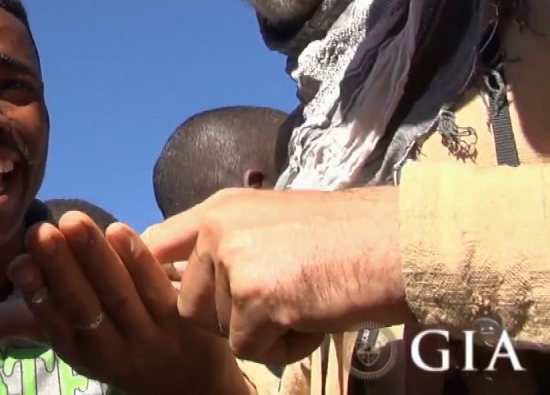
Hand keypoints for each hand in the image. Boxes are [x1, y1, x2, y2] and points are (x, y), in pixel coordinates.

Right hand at [0, 212, 246, 393]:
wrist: (192, 385)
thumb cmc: (120, 347)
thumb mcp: (76, 341)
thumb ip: (30, 321)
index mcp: (79, 351)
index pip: (52, 323)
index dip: (34, 295)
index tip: (18, 264)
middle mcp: (111, 349)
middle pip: (82, 306)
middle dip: (60, 269)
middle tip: (41, 232)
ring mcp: (150, 337)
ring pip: (118, 294)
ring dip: (94, 257)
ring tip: (74, 221)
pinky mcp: (184, 321)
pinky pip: (157, 288)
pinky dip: (138, 260)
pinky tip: (120, 231)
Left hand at [141, 187, 412, 364]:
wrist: (400, 242)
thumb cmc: (352, 236)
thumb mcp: (275, 221)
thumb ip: (231, 243)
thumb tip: (192, 276)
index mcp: (219, 208)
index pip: (156, 245)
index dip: (161, 278)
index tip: (175, 296)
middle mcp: (217, 229)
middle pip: (190, 305)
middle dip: (231, 318)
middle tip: (282, 300)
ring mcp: (234, 261)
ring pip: (221, 330)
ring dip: (262, 332)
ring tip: (305, 302)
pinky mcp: (255, 297)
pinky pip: (251, 349)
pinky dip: (286, 347)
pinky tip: (315, 317)